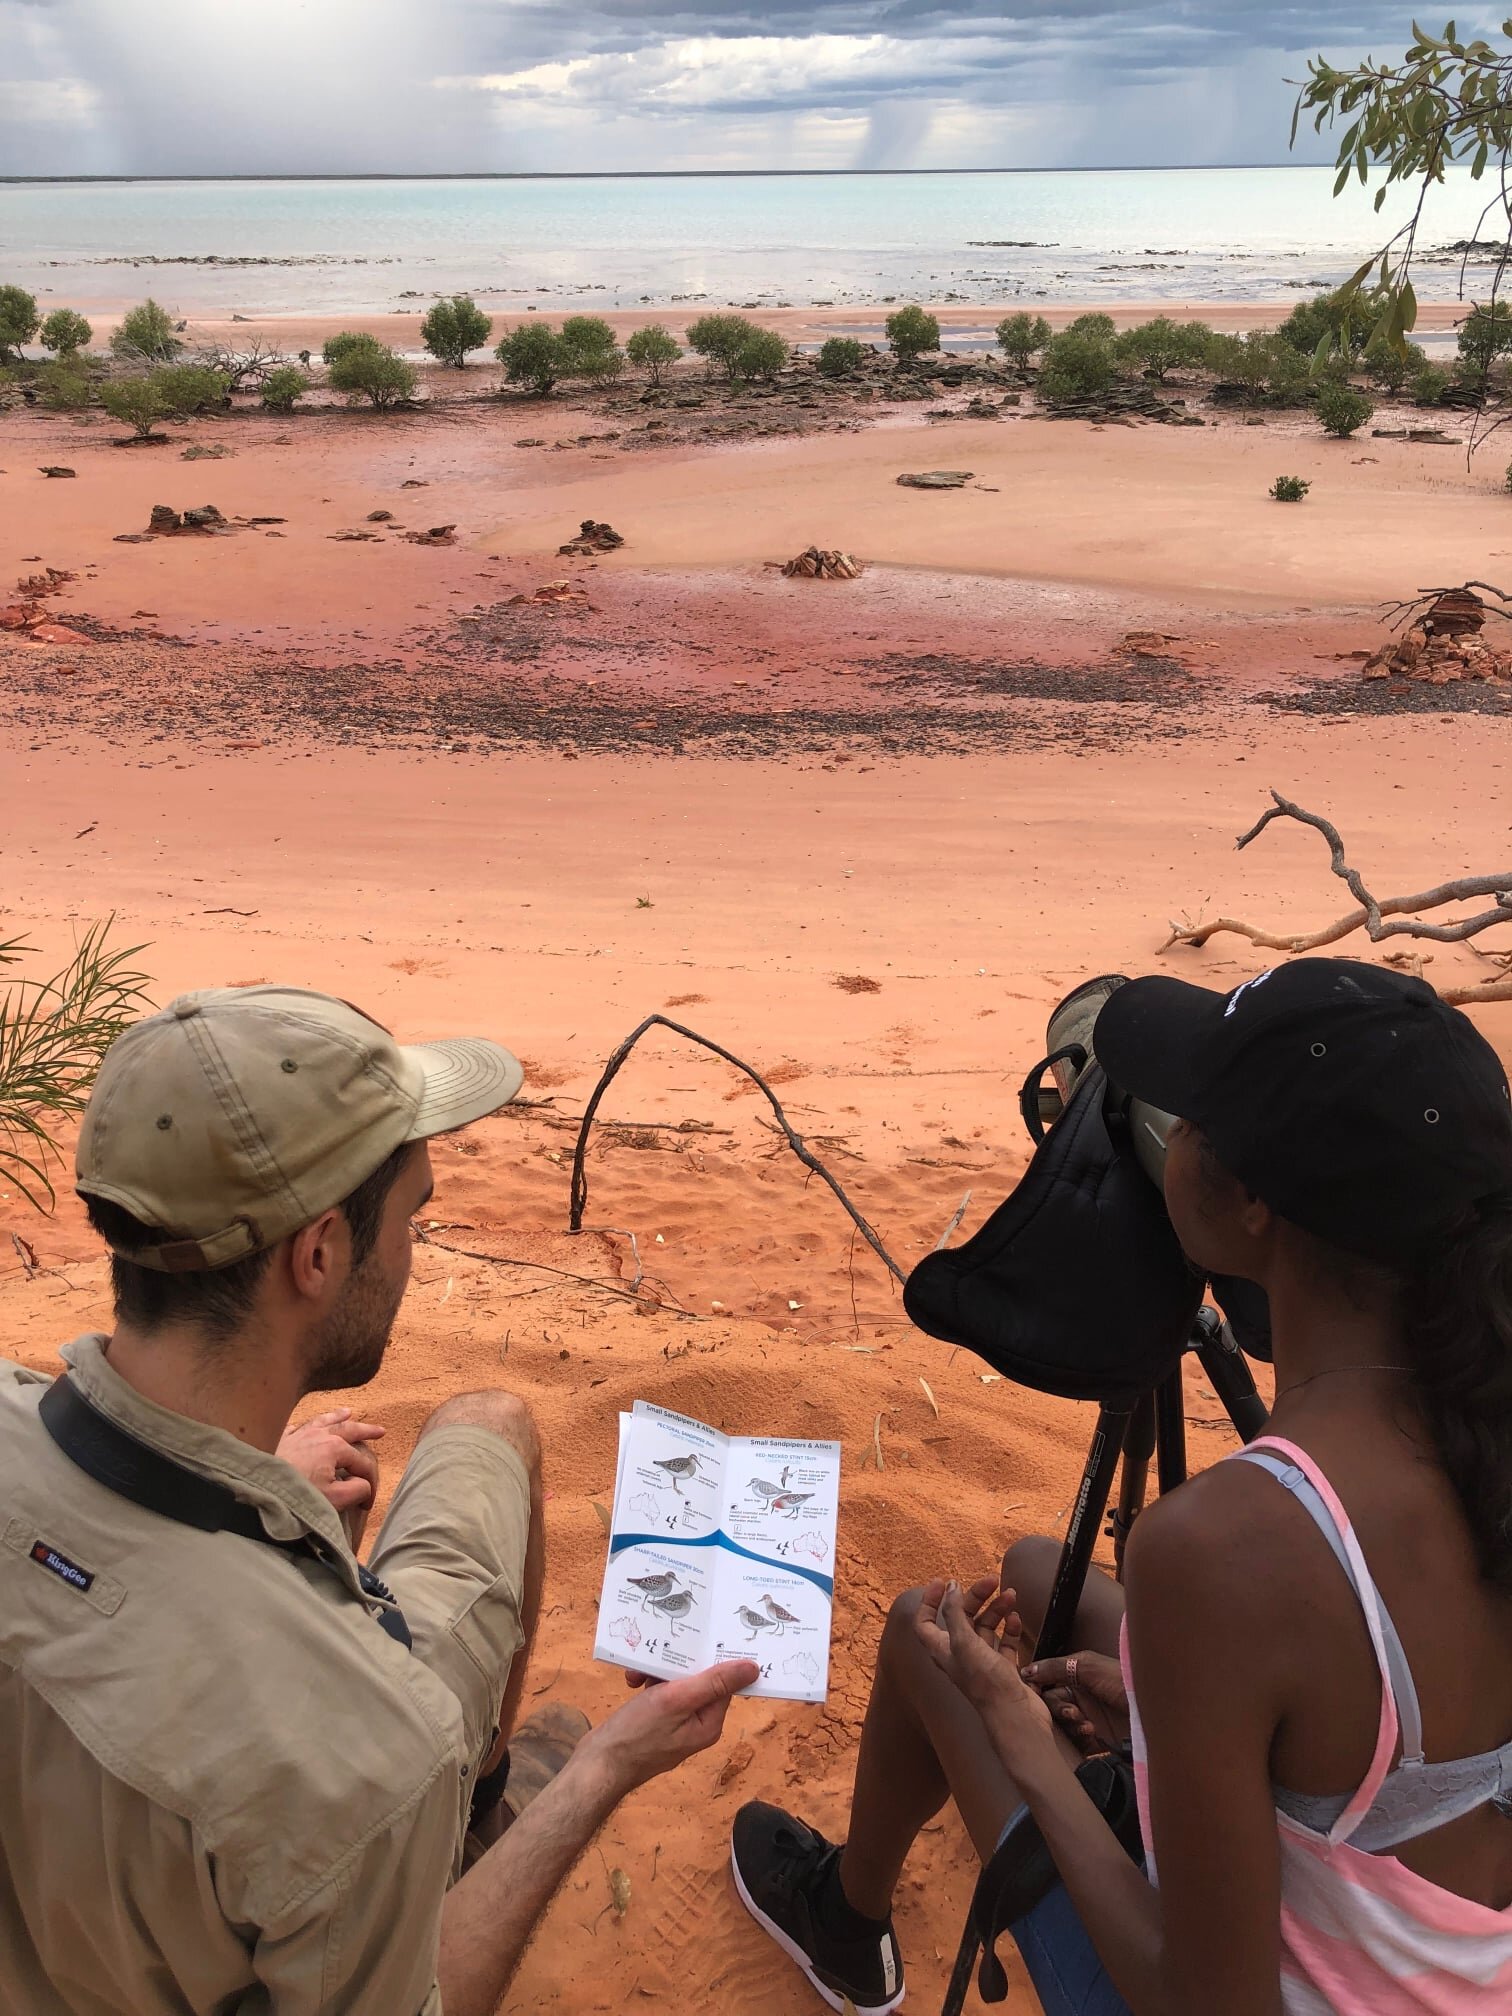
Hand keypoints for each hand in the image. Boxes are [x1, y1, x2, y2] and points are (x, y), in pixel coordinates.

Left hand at [276, 1408, 384, 1549]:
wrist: (257, 1489)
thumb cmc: (297, 1496)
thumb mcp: (334, 1500)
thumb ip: (357, 1490)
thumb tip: (363, 1485)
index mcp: (335, 1448)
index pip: (362, 1463)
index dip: (369, 1483)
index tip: (367, 1504)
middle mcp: (319, 1435)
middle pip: (348, 1429)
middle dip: (366, 1430)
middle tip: (380, 1430)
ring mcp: (297, 1434)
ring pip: (323, 1420)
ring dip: (338, 1416)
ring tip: (348, 1412)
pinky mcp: (279, 1439)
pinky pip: (295, 1425)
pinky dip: (304, 1424)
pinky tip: (304, 1424)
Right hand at [585, 1660, 759, 1795]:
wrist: (597, 1765)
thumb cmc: (637, 1734)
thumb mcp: (676, 1702)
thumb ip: (713, 1683)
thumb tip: (754, 1669)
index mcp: (709, 1722)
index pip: (722, 1682)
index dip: (709, 1659)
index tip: (699, 1636)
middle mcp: (696, 1723)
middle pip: (697, 1680)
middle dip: (675, 1665)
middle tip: (656, 1657)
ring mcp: (675, 1724)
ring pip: (675, 1684)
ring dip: (656, 1673)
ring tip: (637, 1674)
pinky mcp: (655, 1722)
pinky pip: (658, 1694)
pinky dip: (646, 1684)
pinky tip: (631, 1682)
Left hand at [915, 1577, 1057, 1766]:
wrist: (1016, 1717)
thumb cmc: (986, 1684)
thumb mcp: (964, 1642)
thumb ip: (954, 1613)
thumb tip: (950, 1585)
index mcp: (943, 1651)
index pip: (925, 1622)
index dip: (929, 1601)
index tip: (943, 1581)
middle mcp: (960, 1656)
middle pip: (962, 1618)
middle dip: (976, 1597)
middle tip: (993, 1580)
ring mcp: (983, 1663)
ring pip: (986, 1627)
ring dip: (997, 1609)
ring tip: (1011, 1595)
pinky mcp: (1003, 1669)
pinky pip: (1004, 1642)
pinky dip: (1009, 1628)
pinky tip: (1015, 1619)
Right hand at [1023, 1651, 1129, 1755]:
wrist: (1156, 1711)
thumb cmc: (1123, 1681)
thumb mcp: (1089, 1666)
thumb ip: (1056, 1667)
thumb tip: (1026, 1670)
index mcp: (1076, 1673)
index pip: (1047, 1681)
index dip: (1038, 1689)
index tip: (1033, 1696)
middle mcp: (1079, 1694)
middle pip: (1052, 1704)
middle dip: (1058, 1709)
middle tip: (1073, 1714)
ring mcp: (1087, 1716)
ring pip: (1062, 1723)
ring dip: (1070, 1724)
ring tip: (1087, 1727)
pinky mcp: (1095, 1738)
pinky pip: (1074, 1741)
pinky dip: (1079, 1739)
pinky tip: (1092, 1736)